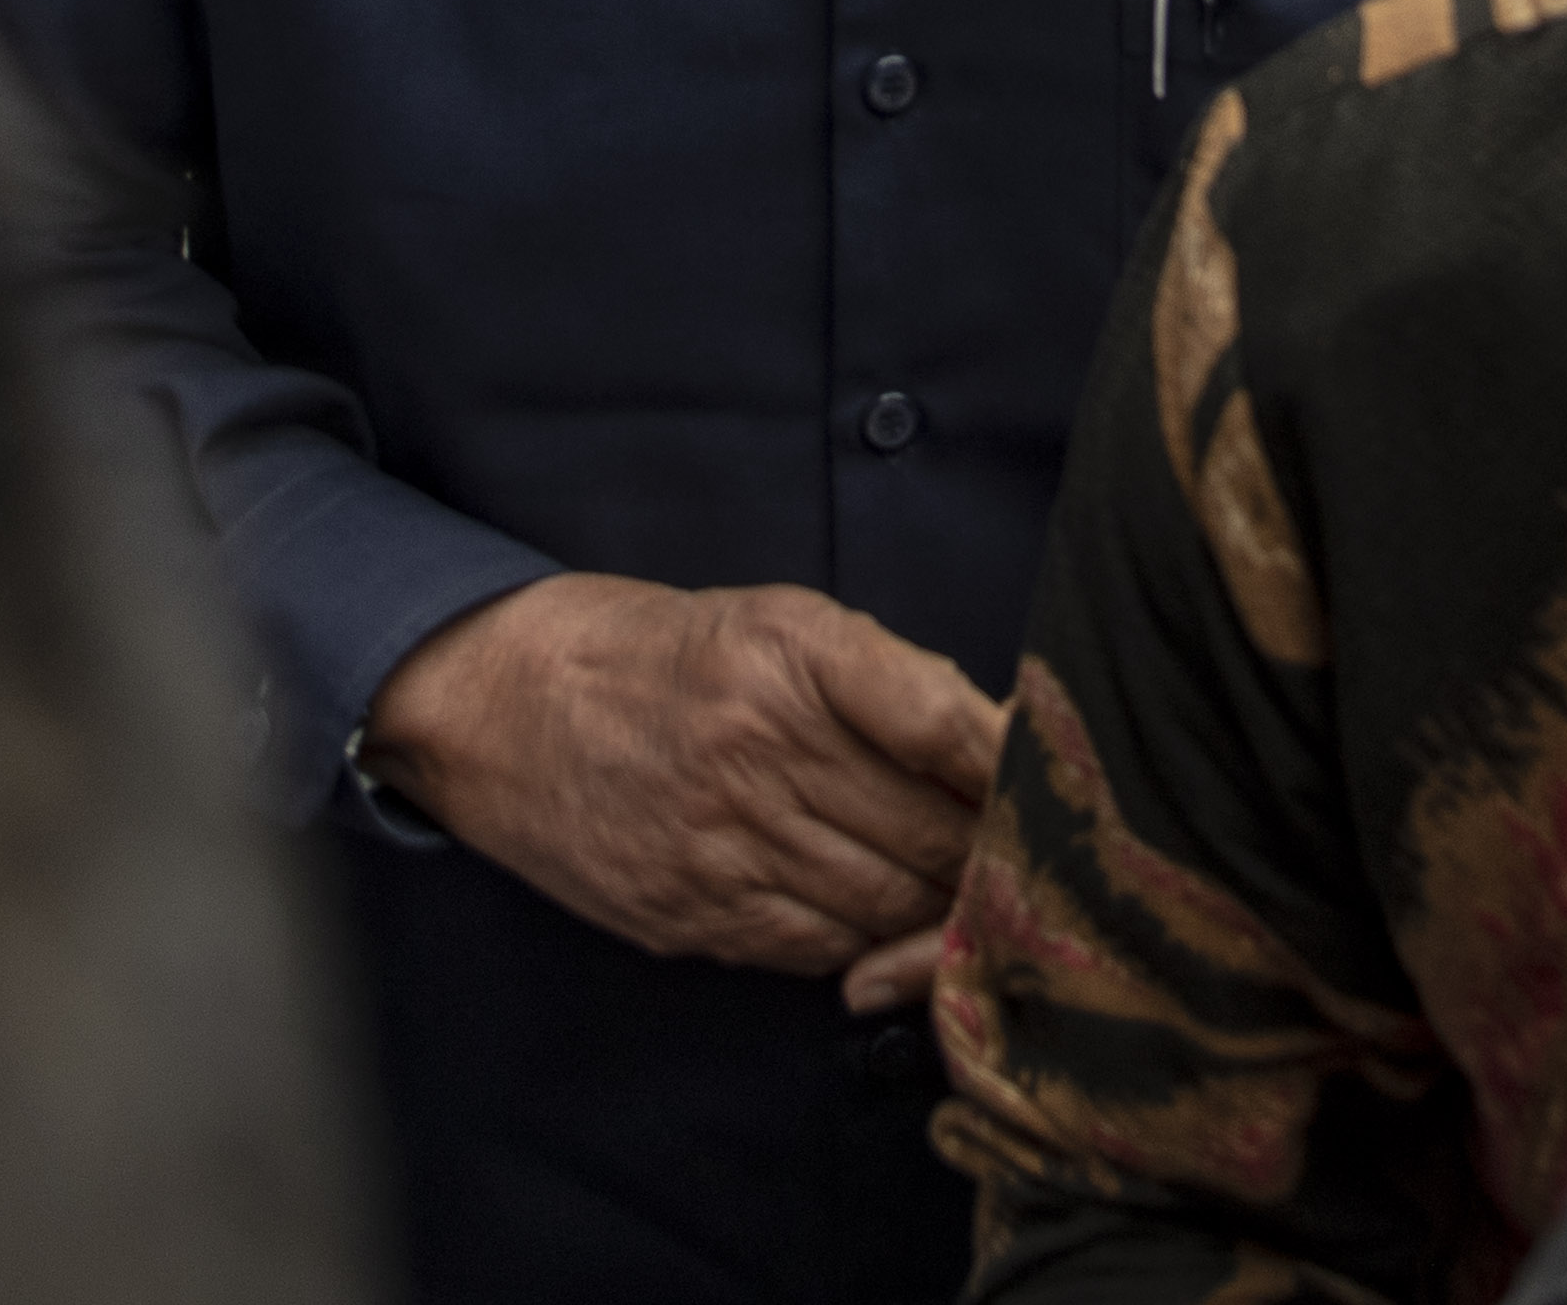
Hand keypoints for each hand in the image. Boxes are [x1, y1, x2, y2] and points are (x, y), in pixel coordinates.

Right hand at [364, 575, 1007, 997]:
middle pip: (930, 832)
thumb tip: (996, 750)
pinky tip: (878, 917)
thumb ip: (886, 681)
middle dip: (992, 850)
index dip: (1016, 767)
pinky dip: (868, 941)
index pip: (945, 723)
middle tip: (1036, 859)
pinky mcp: (694, 913)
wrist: (506, 706)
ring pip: (887, 903)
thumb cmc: (657, 653)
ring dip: (939, 907)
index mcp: (791, 658)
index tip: (1059, 787)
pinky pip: (822, 948)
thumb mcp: (774, 619)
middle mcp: (760, 750)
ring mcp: (724, 843)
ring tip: (970, 896)